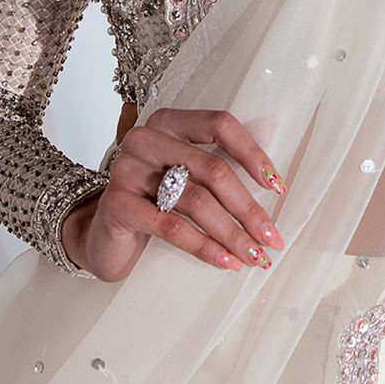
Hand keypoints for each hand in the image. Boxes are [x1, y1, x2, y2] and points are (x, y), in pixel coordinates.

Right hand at [70, 107, 286, 283]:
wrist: (107, 237)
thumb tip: (274, 126)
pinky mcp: (116, 204)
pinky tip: (225, 262)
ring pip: (196, 201)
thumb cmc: (155, 202)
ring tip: (254, 256)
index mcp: (169, 122)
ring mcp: (126, 169)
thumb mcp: (188, 174)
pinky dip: (204, 247)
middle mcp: (146, 139)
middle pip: (212, 169)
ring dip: (232, 233)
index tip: (277, 188)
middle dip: (248, 208)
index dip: (252, 154)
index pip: (219, 124)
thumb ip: (223, 153)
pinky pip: (171, 226)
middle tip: (272, 238)